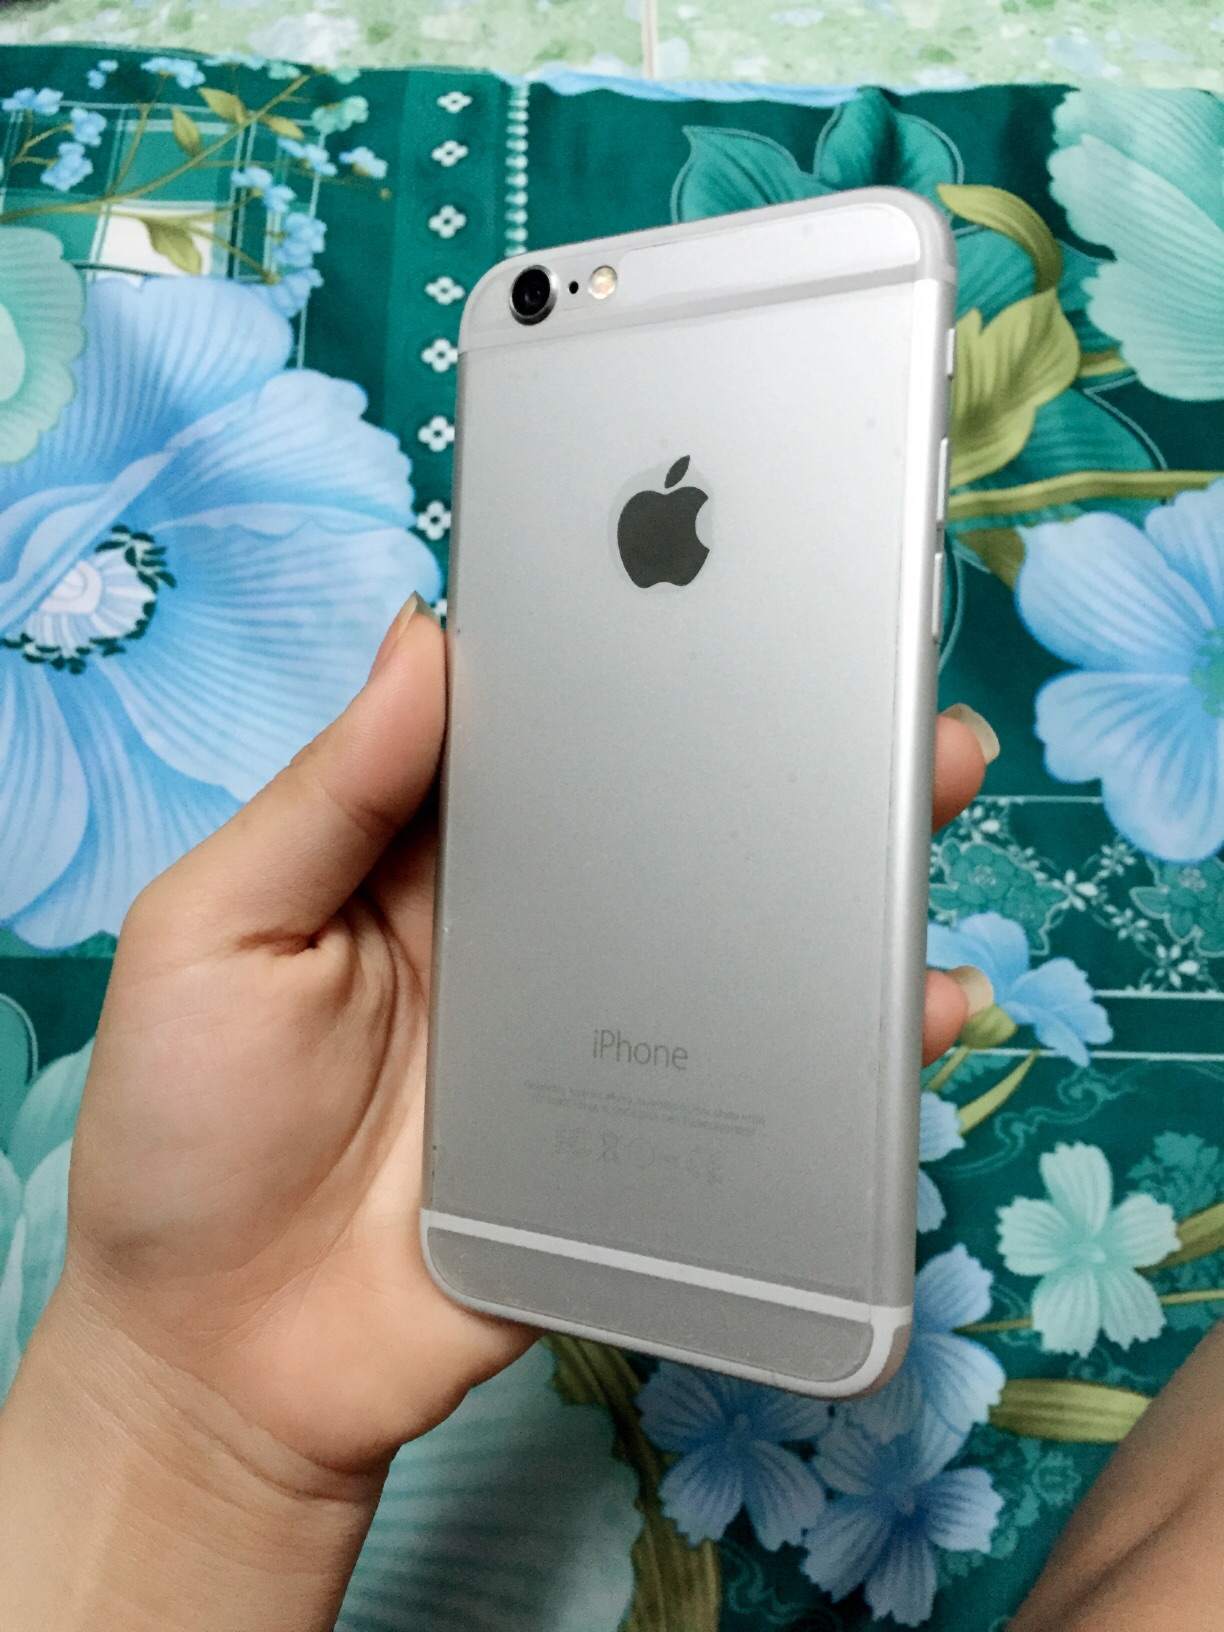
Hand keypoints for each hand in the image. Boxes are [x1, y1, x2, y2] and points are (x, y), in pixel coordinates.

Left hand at [43, 602, 995, 1478]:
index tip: (728, 594)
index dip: (634, 662)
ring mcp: (605, 1034)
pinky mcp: (647, 1140)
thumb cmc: (190, 1127)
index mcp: (435, 856)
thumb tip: (425, 634)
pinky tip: (916, 1002)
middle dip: (783, 750)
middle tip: (880, 694)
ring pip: (740, 932)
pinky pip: (762, 1074)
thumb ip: (325, 794)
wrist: (238, 1361)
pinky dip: (846, 1038)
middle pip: (673, 821)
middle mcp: (537, 928)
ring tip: (929, 802)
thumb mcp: (215, 931)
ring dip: (840, 870)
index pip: (552, 735)